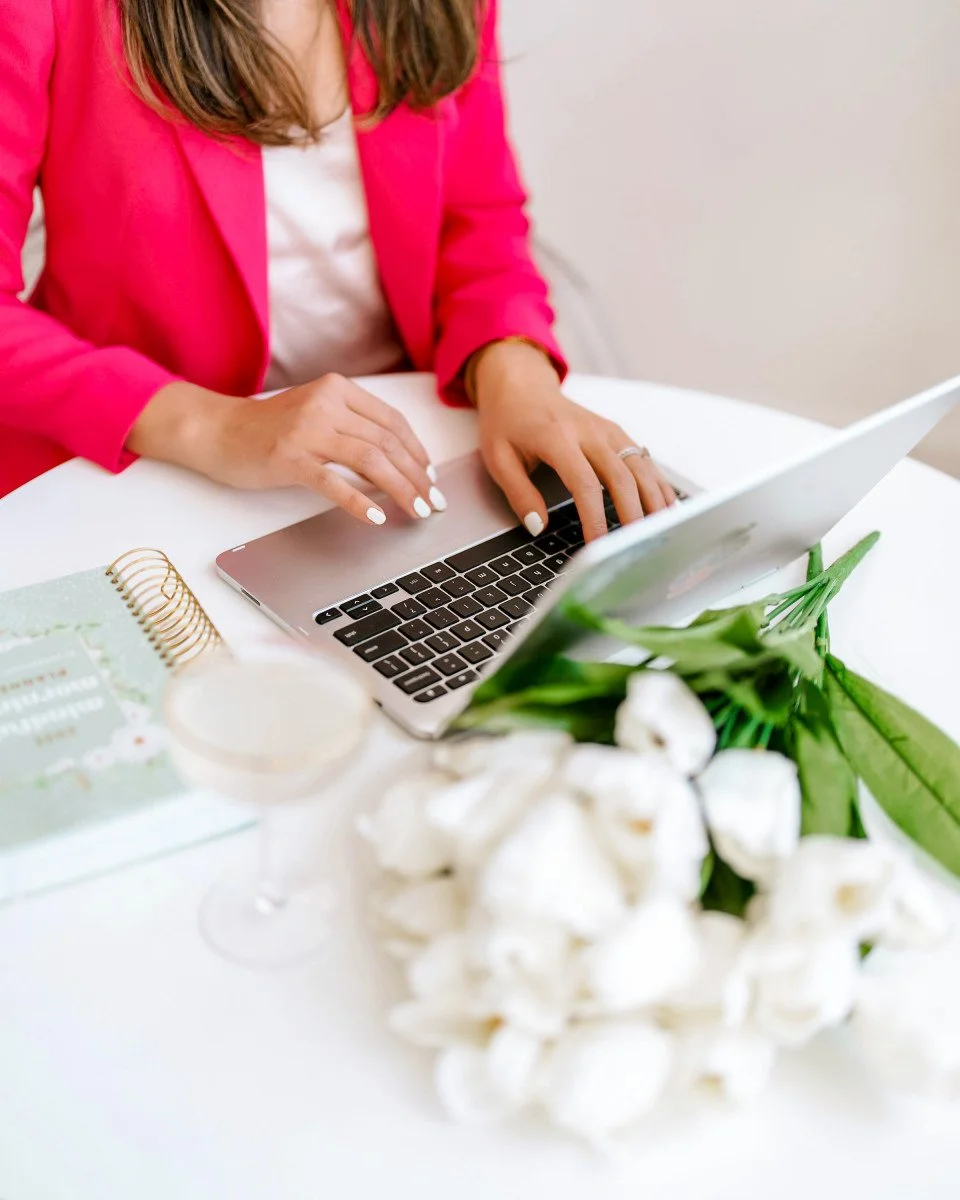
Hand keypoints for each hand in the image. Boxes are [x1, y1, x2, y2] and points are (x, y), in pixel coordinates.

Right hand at [128, 375, 443, 524]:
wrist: (217, 431)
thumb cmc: (268, 429)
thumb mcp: (316, 413)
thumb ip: (352, 427)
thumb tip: (398, 461)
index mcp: (338, 389)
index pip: (392, 422)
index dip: (417, 452)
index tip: (430, 477)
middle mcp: (326, 403)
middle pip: (386, 443)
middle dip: (416, 476)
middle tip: (432, 502)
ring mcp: (306, 430)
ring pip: (369, 460)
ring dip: (399, 489)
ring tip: (416, 511)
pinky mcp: (288, 458)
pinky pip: (333, 482)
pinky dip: (359, 501)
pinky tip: (376, 517)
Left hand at [471, 342, 676, 540]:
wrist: (521, 385)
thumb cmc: (508, 423)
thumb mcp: (498, 459)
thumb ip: (518, 494)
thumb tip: (538, 527)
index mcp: (557, 438)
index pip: (584, 484)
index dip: (594, 518)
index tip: (596, 547)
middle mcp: (589, 432)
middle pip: (621, 477)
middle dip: (632, 515)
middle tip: (635, 548)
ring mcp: (607, 430)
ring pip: (640, 468)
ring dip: (654, 501)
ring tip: (660, 533)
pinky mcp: (617, 433)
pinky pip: (644, 461)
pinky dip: (658, 486)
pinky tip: (666, 509)